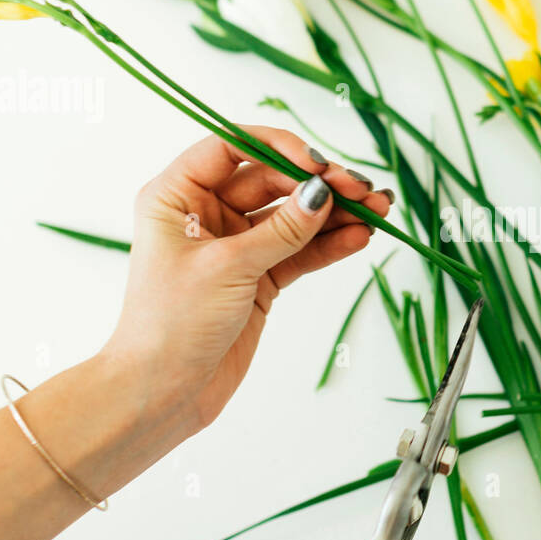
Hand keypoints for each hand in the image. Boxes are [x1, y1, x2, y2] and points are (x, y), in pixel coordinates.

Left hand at [101, 126, 390, 436]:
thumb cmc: (170, 325)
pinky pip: (299, 251)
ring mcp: (235, 246)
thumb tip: (322, 192)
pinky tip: (359, 237)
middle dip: (318, 184)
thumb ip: (280, 230)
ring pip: (292, 217)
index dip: (278, 148)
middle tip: (361, 190)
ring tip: (377, 211)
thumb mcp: (227, 268)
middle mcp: (205, 213)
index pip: (231, 147)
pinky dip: (328, 245)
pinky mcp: (257, 278)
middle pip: (271, 180)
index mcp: (177, 196)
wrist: (163, 392)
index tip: (318, 164)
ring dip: (334, 213)